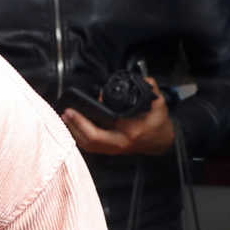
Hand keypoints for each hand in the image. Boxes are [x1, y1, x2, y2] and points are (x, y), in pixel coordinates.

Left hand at [62, 87, 176, 156]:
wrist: (163, 139)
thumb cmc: (158, 121)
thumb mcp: (157, 101)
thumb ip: (147, 86)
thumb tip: (134, 79)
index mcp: (130, 131)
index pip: (104, 128)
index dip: (86, 120)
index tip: (77, 107)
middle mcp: (120, 143)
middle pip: (91, 140)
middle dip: (76, 126)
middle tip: (67, 112)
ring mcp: (115, 149)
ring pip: (89, 146)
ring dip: (75, 132)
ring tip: (66, 118)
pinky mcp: (111, 150)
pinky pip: (91, 147)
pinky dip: (80, 137)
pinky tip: (73, 128)